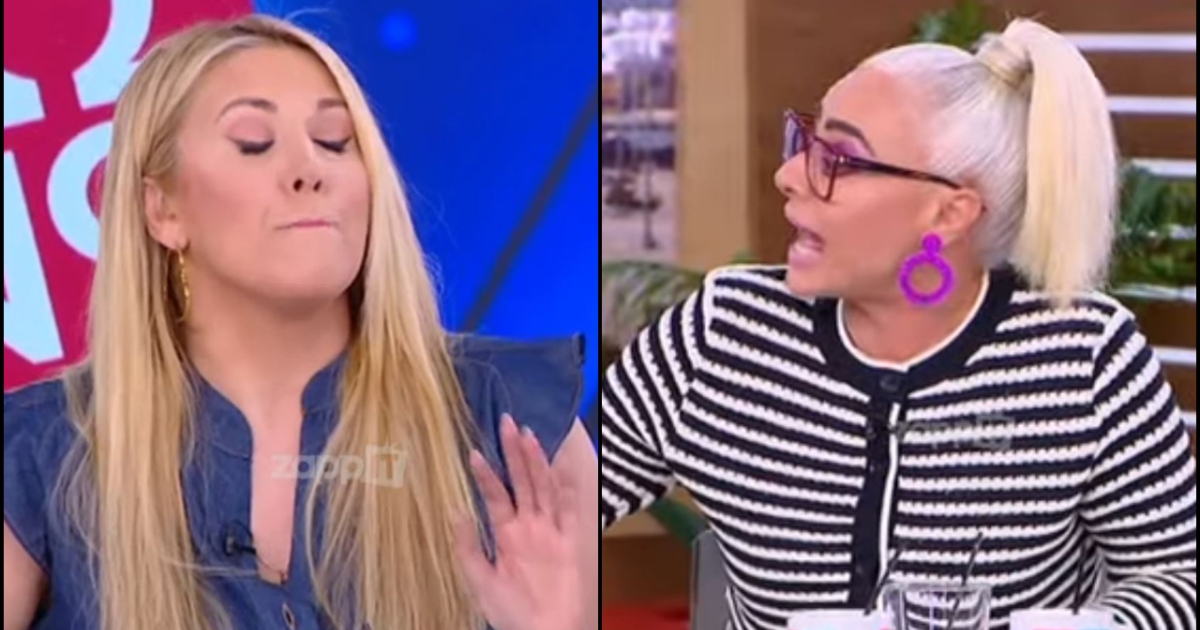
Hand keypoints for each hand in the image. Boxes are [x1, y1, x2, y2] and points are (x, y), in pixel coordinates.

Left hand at [454, 414, 583, 629]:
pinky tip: (562, 464)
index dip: (486, 474)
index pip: (495, 496)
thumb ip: (467, 548)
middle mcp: (530, 526)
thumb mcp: (479, 581)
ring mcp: (552, 530)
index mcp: (507, 534)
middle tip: (506, 422)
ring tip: (527, 435)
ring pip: (543, 487)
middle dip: (514, 453)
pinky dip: (567, 486)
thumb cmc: (513, 613)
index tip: (474, 451)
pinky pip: (570, 508)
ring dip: (536, 462)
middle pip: (522, 482)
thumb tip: (454, 512)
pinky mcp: (572, 540)